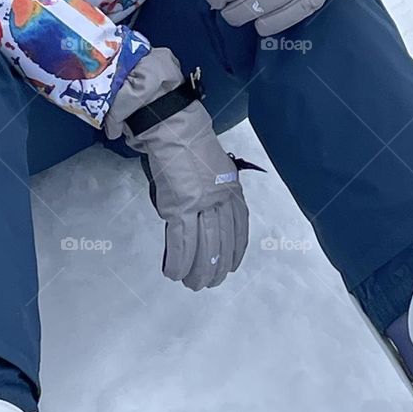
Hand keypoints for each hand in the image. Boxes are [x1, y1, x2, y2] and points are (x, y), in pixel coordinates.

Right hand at [105, 48, 256, 289]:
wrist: (172, 127)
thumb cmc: (188, 144)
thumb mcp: (214, 168)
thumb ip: (216, 191)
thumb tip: (207, 215)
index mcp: (232, 188)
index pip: (240, 226)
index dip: (237, 249)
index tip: (232, 265)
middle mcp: (221, 197)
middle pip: (223, 241)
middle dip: (217, 266)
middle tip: (210, 283)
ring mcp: (201, 203)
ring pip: (204, 246)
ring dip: (198, 270)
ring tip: (192, 284)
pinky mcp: (180, 206)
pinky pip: (181, 242)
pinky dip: (178, 261)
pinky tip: (173, 273)